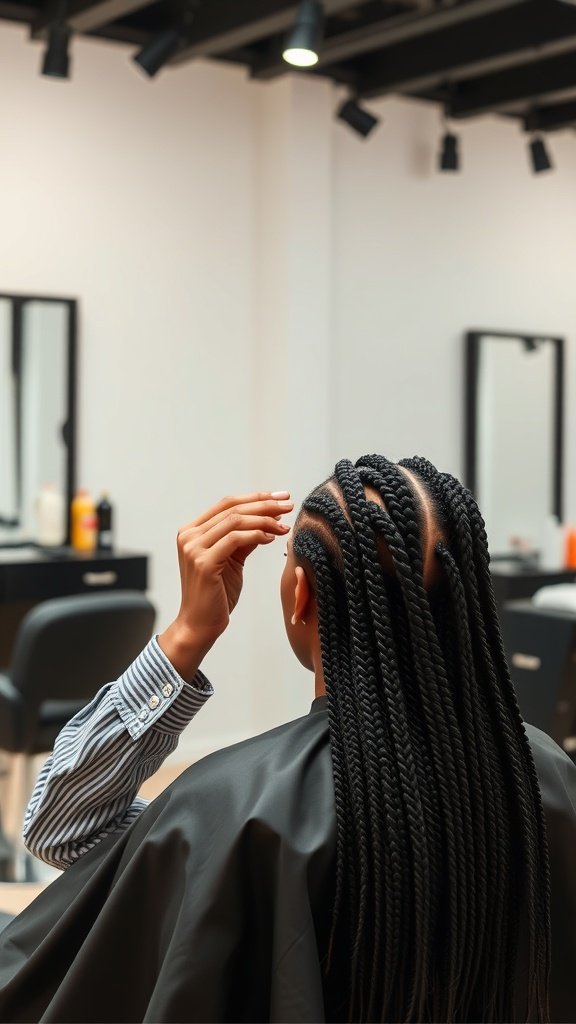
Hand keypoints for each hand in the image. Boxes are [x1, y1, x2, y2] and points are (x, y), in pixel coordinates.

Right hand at [159, 492, 292, 679]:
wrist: (200, 625)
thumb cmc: (216, 594)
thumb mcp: (232, 560)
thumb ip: (244, 538)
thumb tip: (269, 518)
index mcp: (192, 531)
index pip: (227, 504)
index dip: (256, 497)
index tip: (281, 497)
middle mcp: (188, 535)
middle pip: (232, 508)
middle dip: (265, 504)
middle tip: (288, 504)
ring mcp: (193, 548)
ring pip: (235, 521)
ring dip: (265, 519)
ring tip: (284, 525)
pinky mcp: (203, 562)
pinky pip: (235, 538)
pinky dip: (257, 535)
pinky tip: (272, 538)